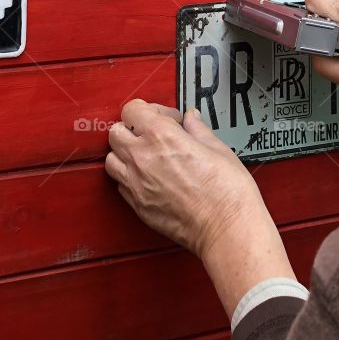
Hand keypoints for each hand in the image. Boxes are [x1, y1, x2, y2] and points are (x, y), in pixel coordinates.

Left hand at [105, 100, 293, 312]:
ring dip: (125, 155)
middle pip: (116, 132)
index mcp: (161, 135)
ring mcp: (136, 183)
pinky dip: (129, 179)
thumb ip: (197, 130)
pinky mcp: (137, 206)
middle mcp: (142, 157)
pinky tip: (150, 180)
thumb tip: (191, 119)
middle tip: (154, 136)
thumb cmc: (227, 191)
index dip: (150, 110)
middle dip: (132, 130)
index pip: (133, 109)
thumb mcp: (217, 148)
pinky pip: (120, 185)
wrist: (226, 229)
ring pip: (111, 159)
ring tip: (147, 158)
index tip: (168, 119)